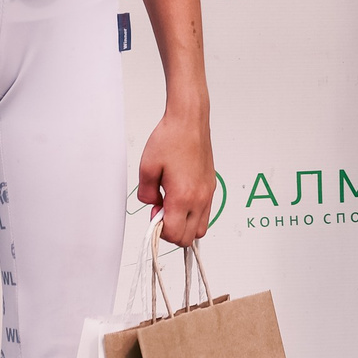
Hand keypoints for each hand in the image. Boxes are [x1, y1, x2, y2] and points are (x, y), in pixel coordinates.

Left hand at [136, 106, 216, 247]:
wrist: (189, 120)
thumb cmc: (171, 138)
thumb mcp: (147, 169)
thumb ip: (146, 195)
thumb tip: (153, 205)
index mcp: (183, 196)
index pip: (173, 234)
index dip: (158, 231)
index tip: (152, 215)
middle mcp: (200, 197)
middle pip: (188, 237)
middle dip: (171, 232)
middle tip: (160, 212)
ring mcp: (208, 192)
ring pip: (200, 229)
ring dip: (184, 226)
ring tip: (171, 208)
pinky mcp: (211, 185)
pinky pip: (206, 213)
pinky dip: (193, 215)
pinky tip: (180, 200)